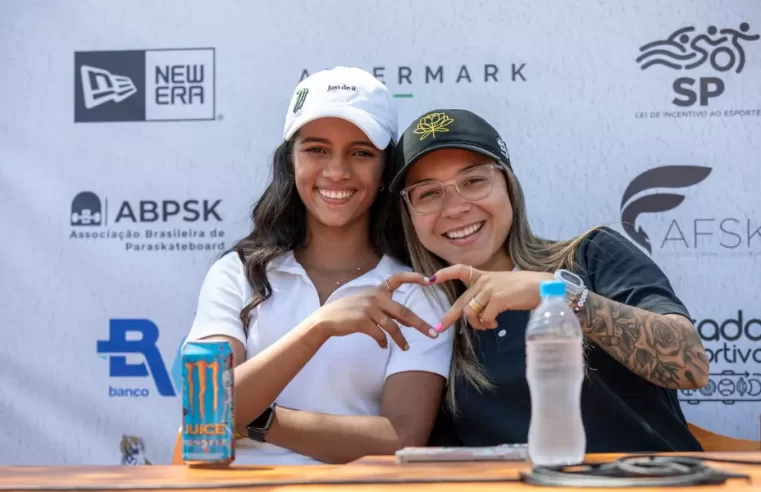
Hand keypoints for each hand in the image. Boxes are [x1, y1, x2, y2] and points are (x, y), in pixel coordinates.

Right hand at [310, 272, 438, 349]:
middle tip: (433, 334)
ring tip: (406, 348)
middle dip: (420, 324)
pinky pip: (379, 335)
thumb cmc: (349, 311)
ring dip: (401, 340)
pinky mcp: (362, 322)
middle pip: (404, 312)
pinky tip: (383, 346)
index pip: (398, 279)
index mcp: (377, 290)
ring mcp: (368, 309)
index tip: (429, 280)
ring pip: (393, 327)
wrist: (326, 319)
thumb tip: (408, 321)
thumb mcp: (367, 303)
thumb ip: (386, 308)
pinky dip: (383, 342)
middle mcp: (375, 297)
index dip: (414, 278)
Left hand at [430, 265, 552, 331]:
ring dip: (477, 324)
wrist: (541, 287)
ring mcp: (490, 289)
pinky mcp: (497, 299)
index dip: (445, 274)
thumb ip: (485, 296)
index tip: (430, 279)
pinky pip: (485, 317)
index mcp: (483, 276)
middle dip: (449, 316)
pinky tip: (495, 324)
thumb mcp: (500, 287)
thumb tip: (476, 315)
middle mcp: (484, 281)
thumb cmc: (522, 289)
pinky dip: (488, 324)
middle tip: (438, 328)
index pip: (460, 269)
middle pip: (461, 301)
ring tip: (487, 325)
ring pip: (471, 312)